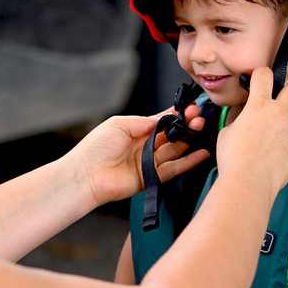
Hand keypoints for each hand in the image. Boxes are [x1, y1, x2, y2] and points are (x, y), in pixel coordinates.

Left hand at [70, 109, 208, 207]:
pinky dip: (188, 162)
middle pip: (170, 135)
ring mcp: (148, 163)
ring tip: (201, 127)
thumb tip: (165, 118)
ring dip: (189, 139)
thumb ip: (145, 122)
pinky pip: (174, 169)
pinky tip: (201, 153)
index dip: (176, 115)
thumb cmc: (96, 147)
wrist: (85, 175)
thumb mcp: (120, 124)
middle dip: (185, 125)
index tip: (190, 108)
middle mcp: (143, 147)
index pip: (161, 122)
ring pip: (174, 150)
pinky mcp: (151, 179)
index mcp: (135, 132)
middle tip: (198, 116)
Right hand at [215, 67, 287, 197]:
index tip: (259, 79)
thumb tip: (246, 115)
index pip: (265, 74)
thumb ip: (241, 118)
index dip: (261, 74)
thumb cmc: (234, 159)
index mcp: (259, 105)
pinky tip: (284, 142)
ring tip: (284, 121)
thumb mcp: (228, 130)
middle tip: (277, 101)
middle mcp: (280, 113)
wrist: (249, 183)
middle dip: (285, 92)